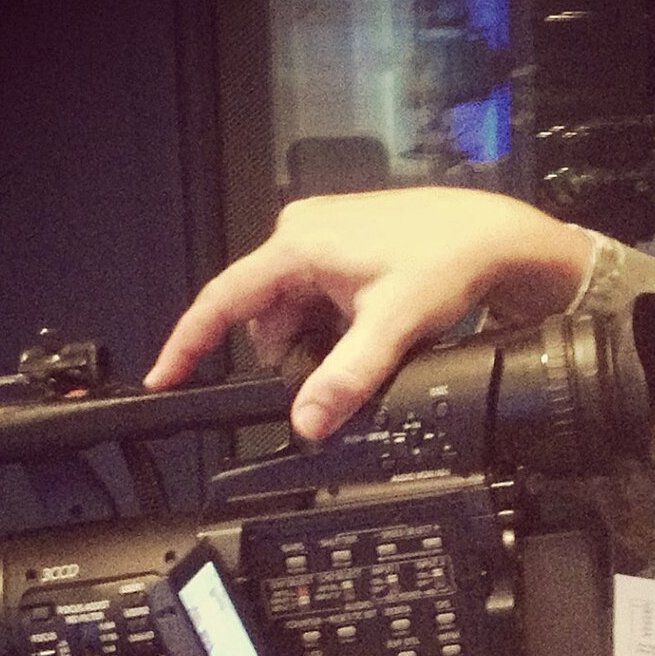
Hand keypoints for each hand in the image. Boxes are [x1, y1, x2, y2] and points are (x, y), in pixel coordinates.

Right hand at [144, 187, 593, 439]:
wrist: (491, 236)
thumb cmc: (447, 260)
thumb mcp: (392, 329)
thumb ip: (345, 379)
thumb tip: (308, 421)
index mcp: (297, 245)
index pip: (222, 301)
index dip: (188, 344)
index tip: (162, 376)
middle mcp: (300, 234)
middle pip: (266, 317)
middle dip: (290, 355)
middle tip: (338, 373)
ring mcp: (322, 240)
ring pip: (294, 313)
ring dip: (317, 342)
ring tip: (370, 343)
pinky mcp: (342, 251)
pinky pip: (318, 301)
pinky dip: (335, 327)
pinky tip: (372, 329)